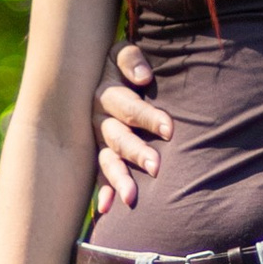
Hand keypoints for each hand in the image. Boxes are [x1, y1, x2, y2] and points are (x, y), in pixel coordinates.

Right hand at [92, 42, 171, 217]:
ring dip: (118, 179)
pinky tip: (107, 209)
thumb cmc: (121, 65)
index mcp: (106, 94)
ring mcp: (96, 140)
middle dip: (136, 152)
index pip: (128, 107)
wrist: (92, 73)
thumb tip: (143, 77)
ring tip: (131, 198)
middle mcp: (98, 119)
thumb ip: (131, 60)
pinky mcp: (96, 155)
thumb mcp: (120, 54)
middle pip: (117, 137)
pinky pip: (97, 175)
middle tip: (157, 167)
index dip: (148, 117)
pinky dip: (102, 191)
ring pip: (106, 160)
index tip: (170, 130)